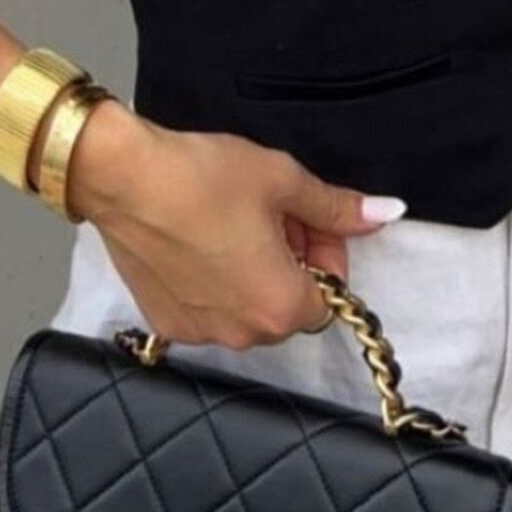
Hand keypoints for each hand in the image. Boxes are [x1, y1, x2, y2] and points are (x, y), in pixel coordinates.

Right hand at [66, 99, 406, 346]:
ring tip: (232, 220)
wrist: (123, 176)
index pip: (329, 295)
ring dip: (253, 272)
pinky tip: (199, 238)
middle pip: (288, 305)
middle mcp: (241, 334)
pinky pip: (209, 310)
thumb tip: (387, 213)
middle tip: (270, 212)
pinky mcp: (165, 322)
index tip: (307, 217)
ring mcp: (199, 333)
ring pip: (248, 308)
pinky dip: (214, 282)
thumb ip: (338, 207)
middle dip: (290, 261)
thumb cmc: (203, 177)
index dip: (324, 251)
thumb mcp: (283, 180)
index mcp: (280, 306)